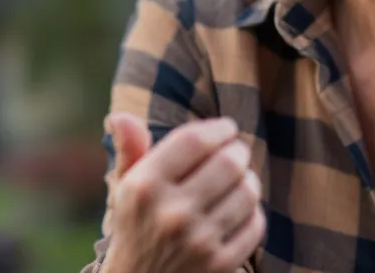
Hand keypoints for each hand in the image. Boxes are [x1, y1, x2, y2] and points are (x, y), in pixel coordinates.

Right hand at [102, 113, 264, 272]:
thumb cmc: (137, 224)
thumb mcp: (125, 188)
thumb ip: (129, 150)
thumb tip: (119, 116)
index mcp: (144, 187)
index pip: (194, 141)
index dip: (218, 129)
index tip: (227, 128)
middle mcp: (170, 213)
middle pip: (229, 162)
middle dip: (238, 152)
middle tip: (236, 154)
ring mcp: (198, 241)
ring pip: (248, 191)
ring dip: (249, 181)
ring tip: (239, 181)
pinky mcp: (220, 264)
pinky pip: (255, 223)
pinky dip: (252, 213)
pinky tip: (239, 211)